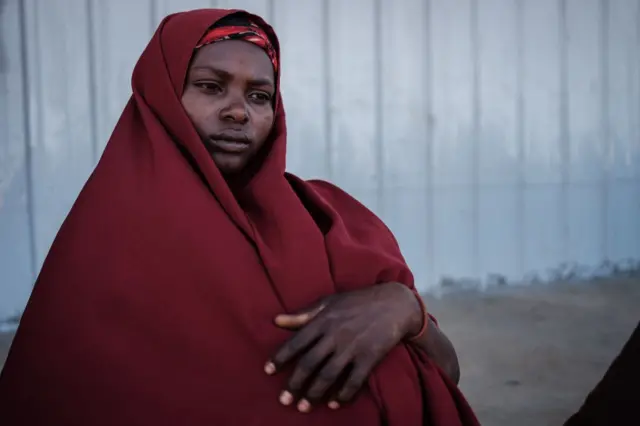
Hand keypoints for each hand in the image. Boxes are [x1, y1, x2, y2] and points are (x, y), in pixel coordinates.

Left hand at [264, 282, 422, 412]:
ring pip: (328, 375)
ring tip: (303, 407)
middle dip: (294, 383)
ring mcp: (353, 347)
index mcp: (323, 320)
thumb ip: (303, 314)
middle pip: (310, 363)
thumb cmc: (357, 301)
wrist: (394, 303)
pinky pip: (354, 381)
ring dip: (314, 393)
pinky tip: (334, 404)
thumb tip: (275, 320)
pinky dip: (343, 395)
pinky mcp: (370, 357)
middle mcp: (335, 335)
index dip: (280, 358)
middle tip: (283, 400)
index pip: (296, 342)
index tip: (267, 372)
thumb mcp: (329, 302)